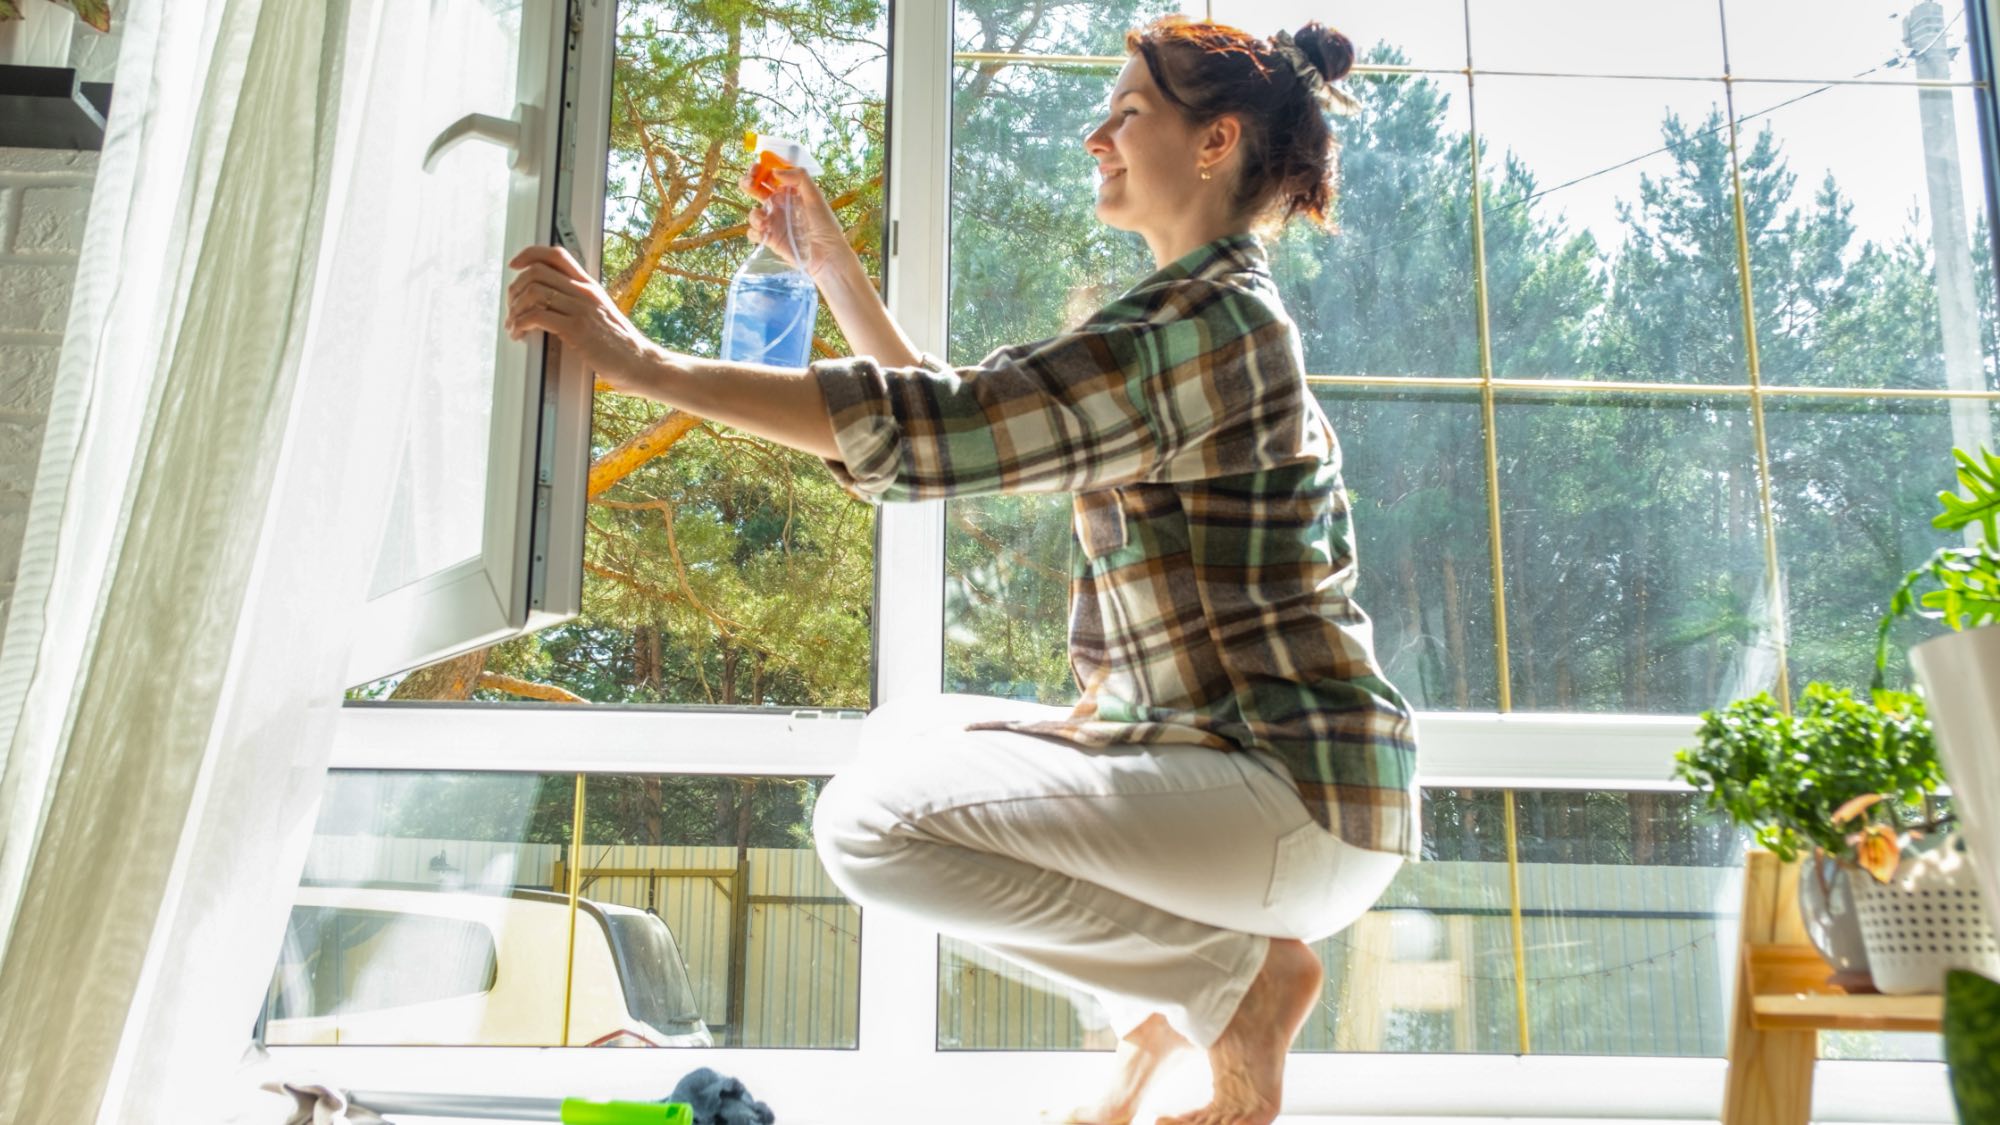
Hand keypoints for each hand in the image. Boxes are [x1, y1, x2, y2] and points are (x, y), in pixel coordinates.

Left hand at [505, 244, 662, 394]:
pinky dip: (521, 324)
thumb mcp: (601, 314)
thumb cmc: (620, 345)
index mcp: (589, 286)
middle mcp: (584, 292)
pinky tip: (520, 334)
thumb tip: (551, 301)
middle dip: (515, 289)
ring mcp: (581, 309)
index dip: (529, 254)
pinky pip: (537, 316)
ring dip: (515, 310)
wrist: (640, 363)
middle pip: (537, 271)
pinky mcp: (577, 329)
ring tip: (514, 326)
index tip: (515, 265)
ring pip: (533, 292)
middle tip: (512, 308)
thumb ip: (579, 303)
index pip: (556, 254)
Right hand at [741, 165, 858, 282]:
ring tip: (763, 221)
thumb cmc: (824, 223)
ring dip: (754, 214)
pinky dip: (754, 232)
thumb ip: (799, 178)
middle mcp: (779, 204)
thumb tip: (775, 171)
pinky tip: (764, 233)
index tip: (757, 168)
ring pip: (754, 213)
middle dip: (748, 183)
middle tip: (750, 184)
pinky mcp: (770, 239)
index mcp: (789, 191)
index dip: (760, 169)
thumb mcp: (815, 196)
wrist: (826, 253)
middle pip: (756, 189)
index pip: (770, 175)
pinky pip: (753, 233)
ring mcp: (773, 221)